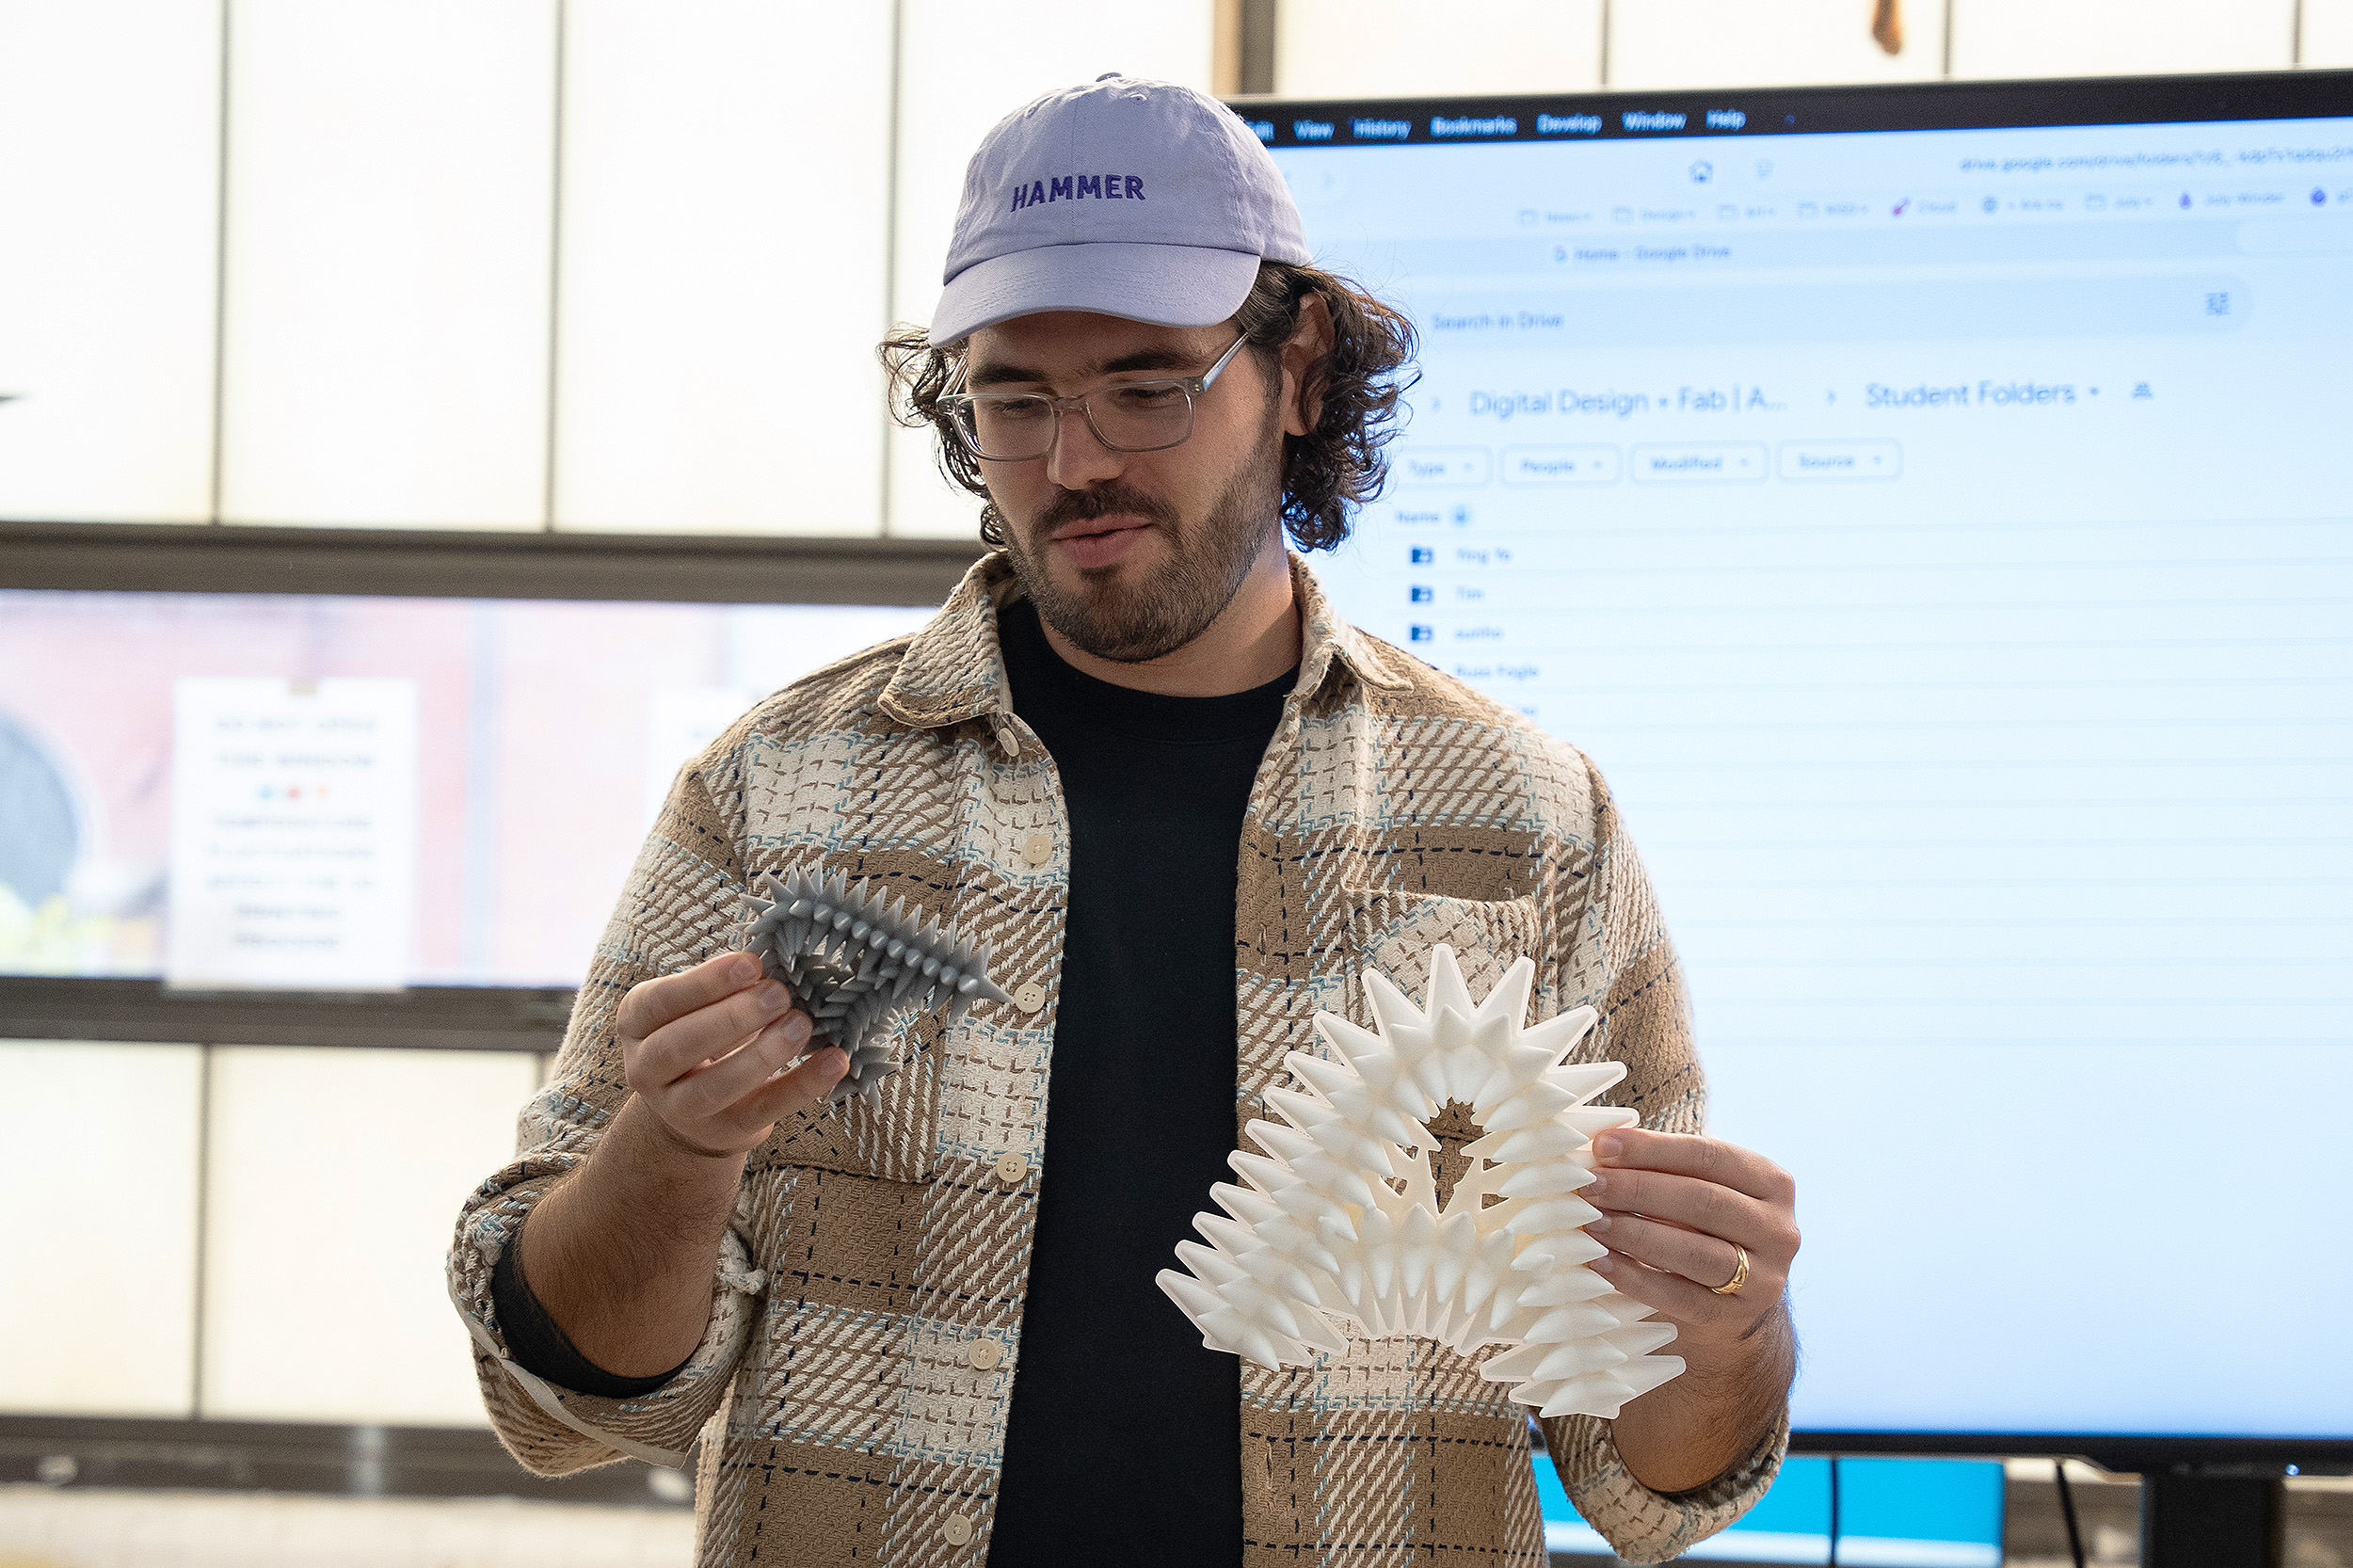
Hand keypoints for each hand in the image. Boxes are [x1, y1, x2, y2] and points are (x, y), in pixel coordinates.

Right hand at [617, 951, 846, 1159]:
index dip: (703, 983)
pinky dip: (802, 1085)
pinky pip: (763, 1110)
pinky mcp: (724, 1132)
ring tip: (802, 1024)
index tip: (750, 965)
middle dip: (732, 1017)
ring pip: (715, 1087)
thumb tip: (775, 959)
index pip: (658, 1002)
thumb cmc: (703, 1036)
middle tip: (779, 994)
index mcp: (637, 1024)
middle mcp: (646, 1070)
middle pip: (678, 1046)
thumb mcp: (698, 1006)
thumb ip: (726, 986)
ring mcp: (680, 1109)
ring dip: (763, 1054)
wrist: (694, 1111)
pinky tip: (834, 1061)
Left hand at [1583, 1129, 1798, 1357]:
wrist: (1733, 1298)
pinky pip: (1680, 1297)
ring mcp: (1764, 1277)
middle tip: (1590, 1186)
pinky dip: (1636, 1278)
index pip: (1707, 1155)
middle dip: (1638, 1190)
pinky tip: (1601, 1262)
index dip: (1652, 1149)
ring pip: (1695, 1251)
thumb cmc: (1704, 1224)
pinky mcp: (1735, 1316)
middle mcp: (1778, 1229)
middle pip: (1701, 1201)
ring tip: (1591, 1222)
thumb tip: (1601, 1146)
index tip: (1603, 1146)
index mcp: (1771, 1181)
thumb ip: (1664, 1165)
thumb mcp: (1699, 1186)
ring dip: (1635, 1234)